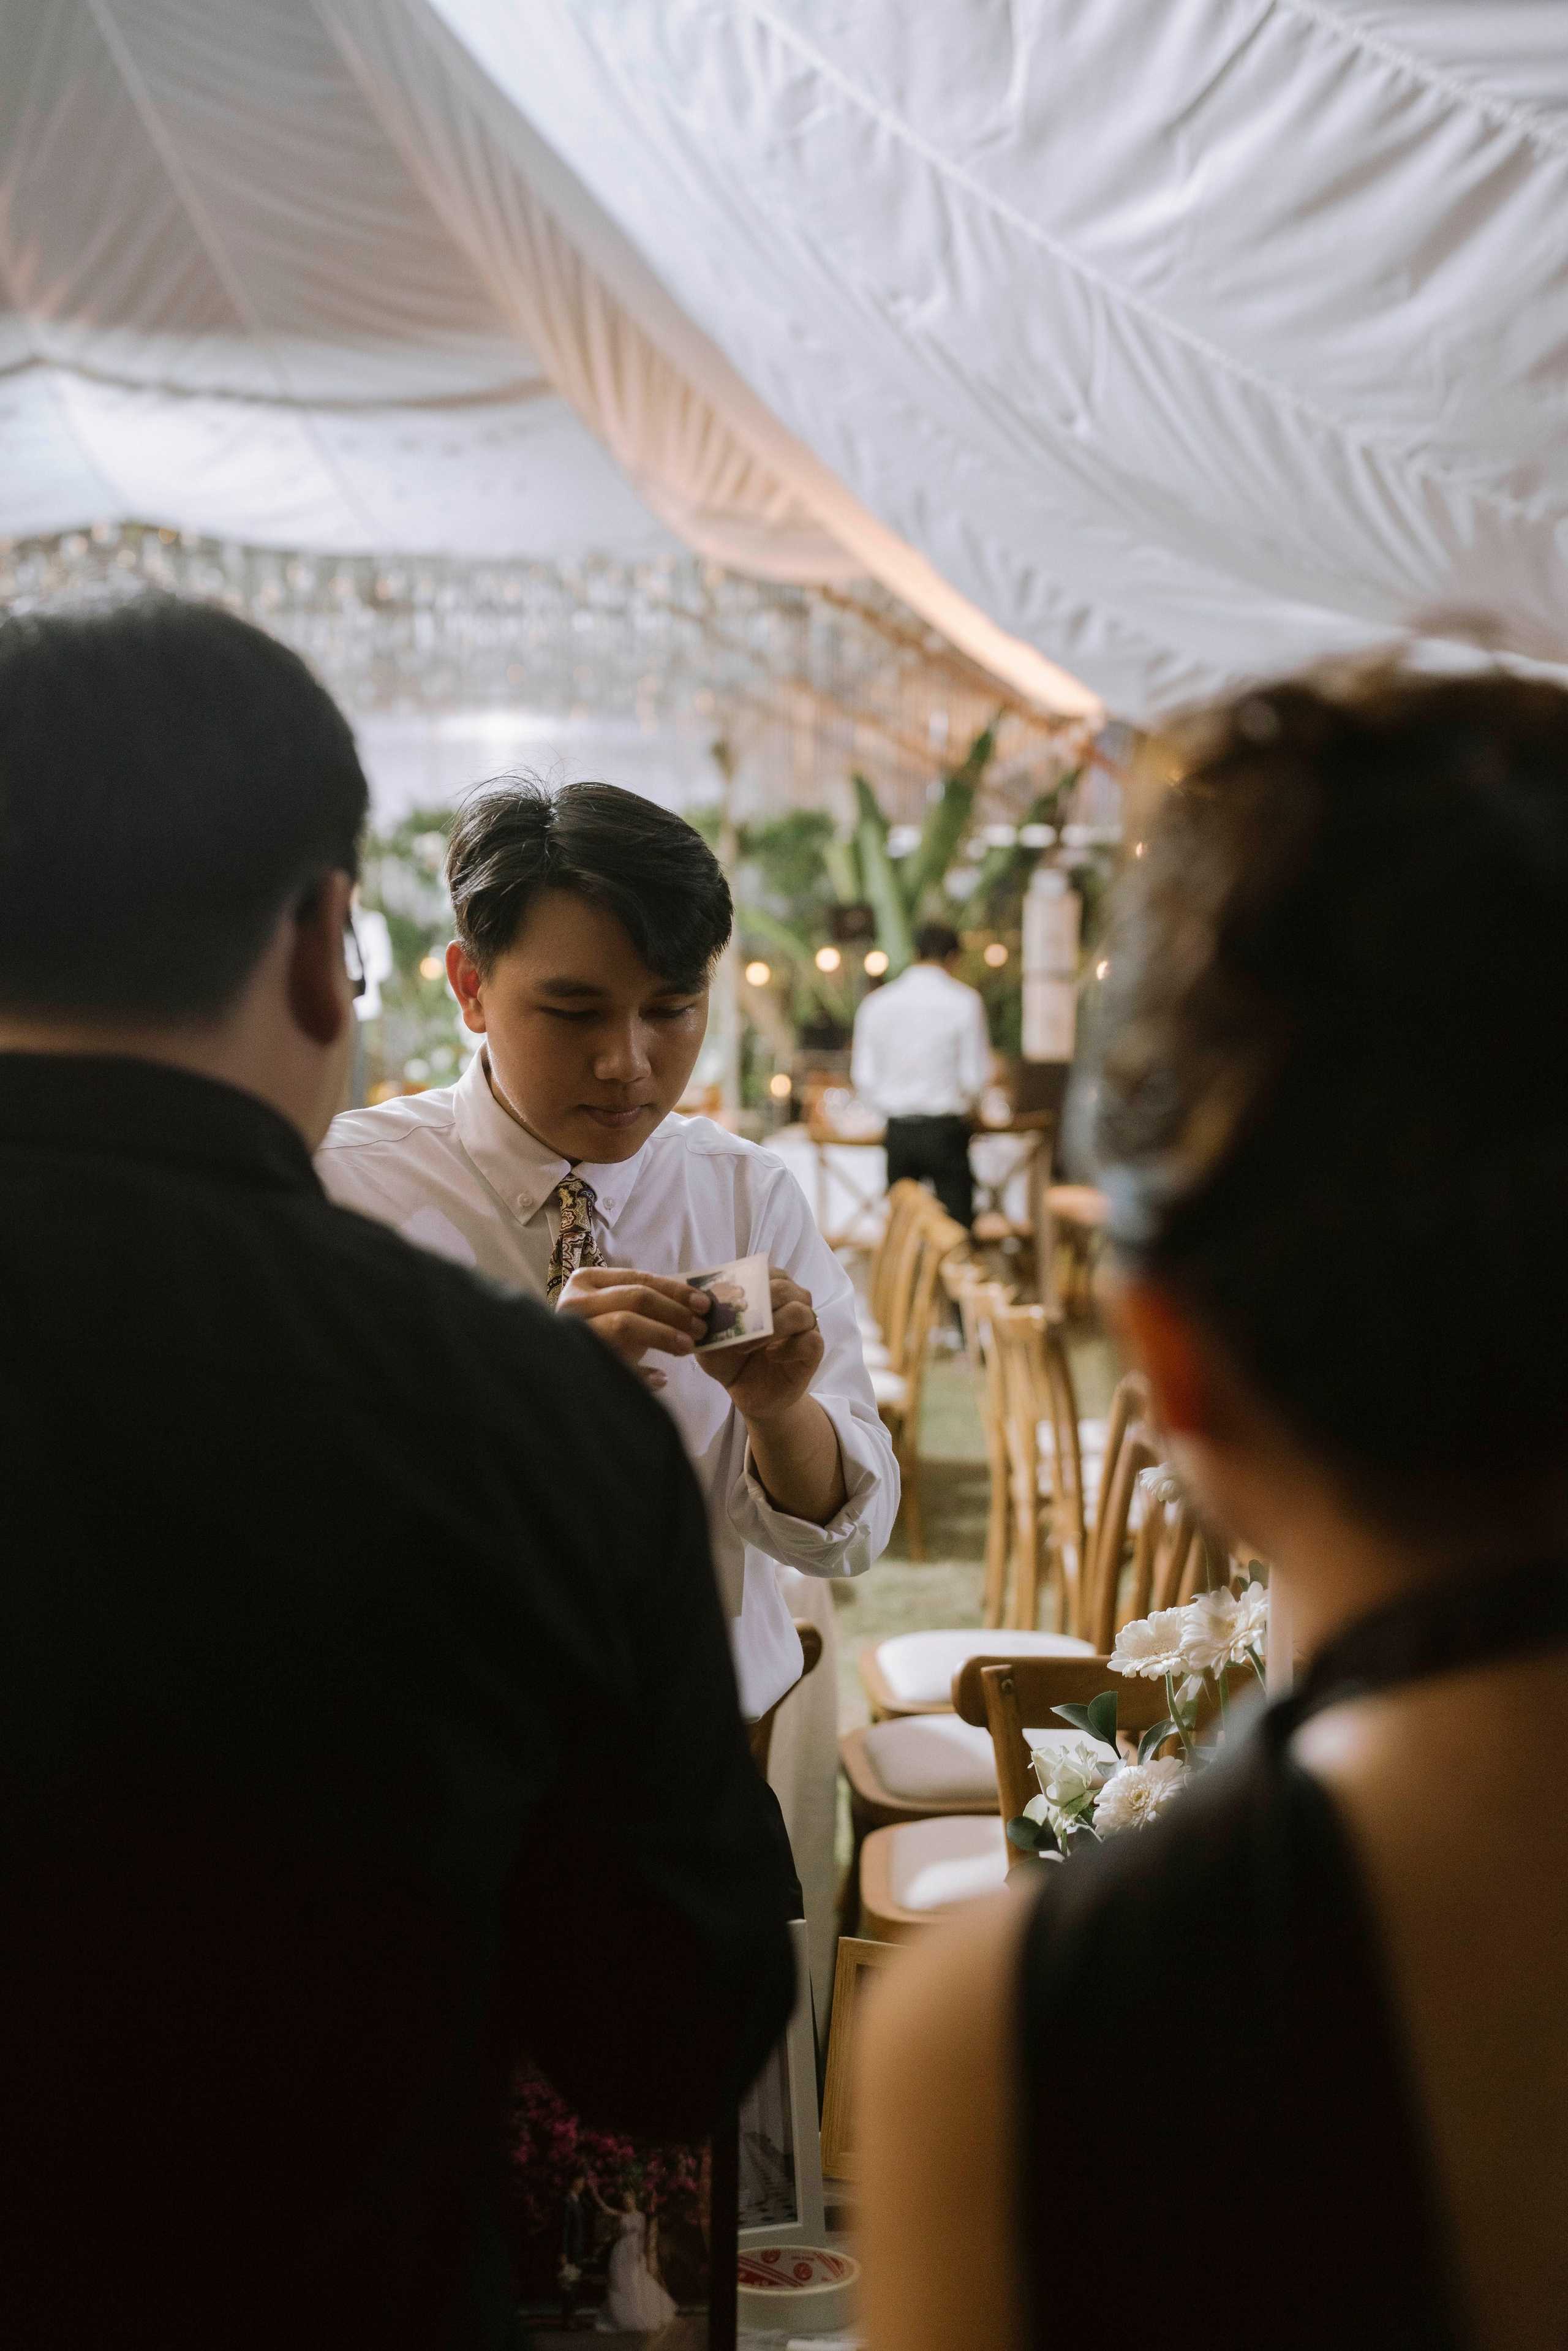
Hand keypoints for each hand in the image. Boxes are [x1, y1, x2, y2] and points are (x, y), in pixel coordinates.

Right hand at [557, 1265, 710, 1387]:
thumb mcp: (616, 1309)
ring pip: (625, 1324)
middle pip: (636, 1298)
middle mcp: (575, 1301)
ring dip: (663, 1334)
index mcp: (587, 1280)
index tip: (704, 1304)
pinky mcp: (574, 1360)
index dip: (676, 1290)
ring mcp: (573, 1329)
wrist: (554, 1367)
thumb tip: (696, 1303)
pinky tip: (660, 1379)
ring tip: (687, 1347)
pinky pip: (615, 1364)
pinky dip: (641, 1374)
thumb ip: (646, 1302)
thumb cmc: (596, 1332)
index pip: (640, 1279)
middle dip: (674, 1312)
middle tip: (700, 1328)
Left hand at [696, 1266, 822, 1424]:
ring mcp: (806, 1327)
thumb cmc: (730, 1359)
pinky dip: (789, 1347)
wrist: (747, 1394)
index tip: (726, 1297)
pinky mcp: (812, 1352)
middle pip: (785, 1287)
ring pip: (800, 1312)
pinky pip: (811, 1341)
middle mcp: (792, 1304)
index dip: (748, 1282)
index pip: (767, 1272)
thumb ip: (703, 1320)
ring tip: (746, 1346)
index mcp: (769, 1293)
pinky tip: (771, 1355)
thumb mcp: (709, 1339)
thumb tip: (697, 1300)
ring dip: (771, 1327)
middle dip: (759, 1302)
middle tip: (737, 1322)